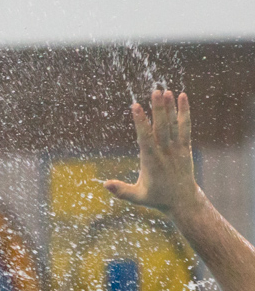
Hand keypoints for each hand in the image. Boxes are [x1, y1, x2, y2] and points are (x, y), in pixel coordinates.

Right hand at [103, 89, 204, 217]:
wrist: (182, 200)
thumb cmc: (156, 198)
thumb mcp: (136, 197)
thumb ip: (121, 190)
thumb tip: (104, 184)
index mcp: (151, 162)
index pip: (145, 138)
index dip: (140, 122)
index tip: (136, 107)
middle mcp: (165, 152)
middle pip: (161, 127)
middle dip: (157, 109)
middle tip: (155, 91)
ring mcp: (177, 148)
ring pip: (173, 125)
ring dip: (169, 107)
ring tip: (166, 91)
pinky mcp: (185, 146)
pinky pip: (185, 126)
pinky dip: (184, 112)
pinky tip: (182, 97)